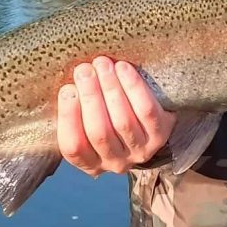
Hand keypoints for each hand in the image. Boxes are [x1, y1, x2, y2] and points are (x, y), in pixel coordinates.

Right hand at [57, 57, 175, 175]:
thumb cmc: (110, 115)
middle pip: (99, 132)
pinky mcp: (159, 135)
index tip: (67, 89)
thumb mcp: (88, 120)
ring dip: (110, 88)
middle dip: (90, 97)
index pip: (74, 147)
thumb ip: (77, 108)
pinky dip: (133, 87)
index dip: (69, 118)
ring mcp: (139, 151)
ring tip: (102, 64)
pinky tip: (123, 68)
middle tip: (84, 70)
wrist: (151, 120)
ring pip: (122, 121)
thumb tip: (69, 82)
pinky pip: (146, 111)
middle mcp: (114, 162)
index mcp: (89, 162)